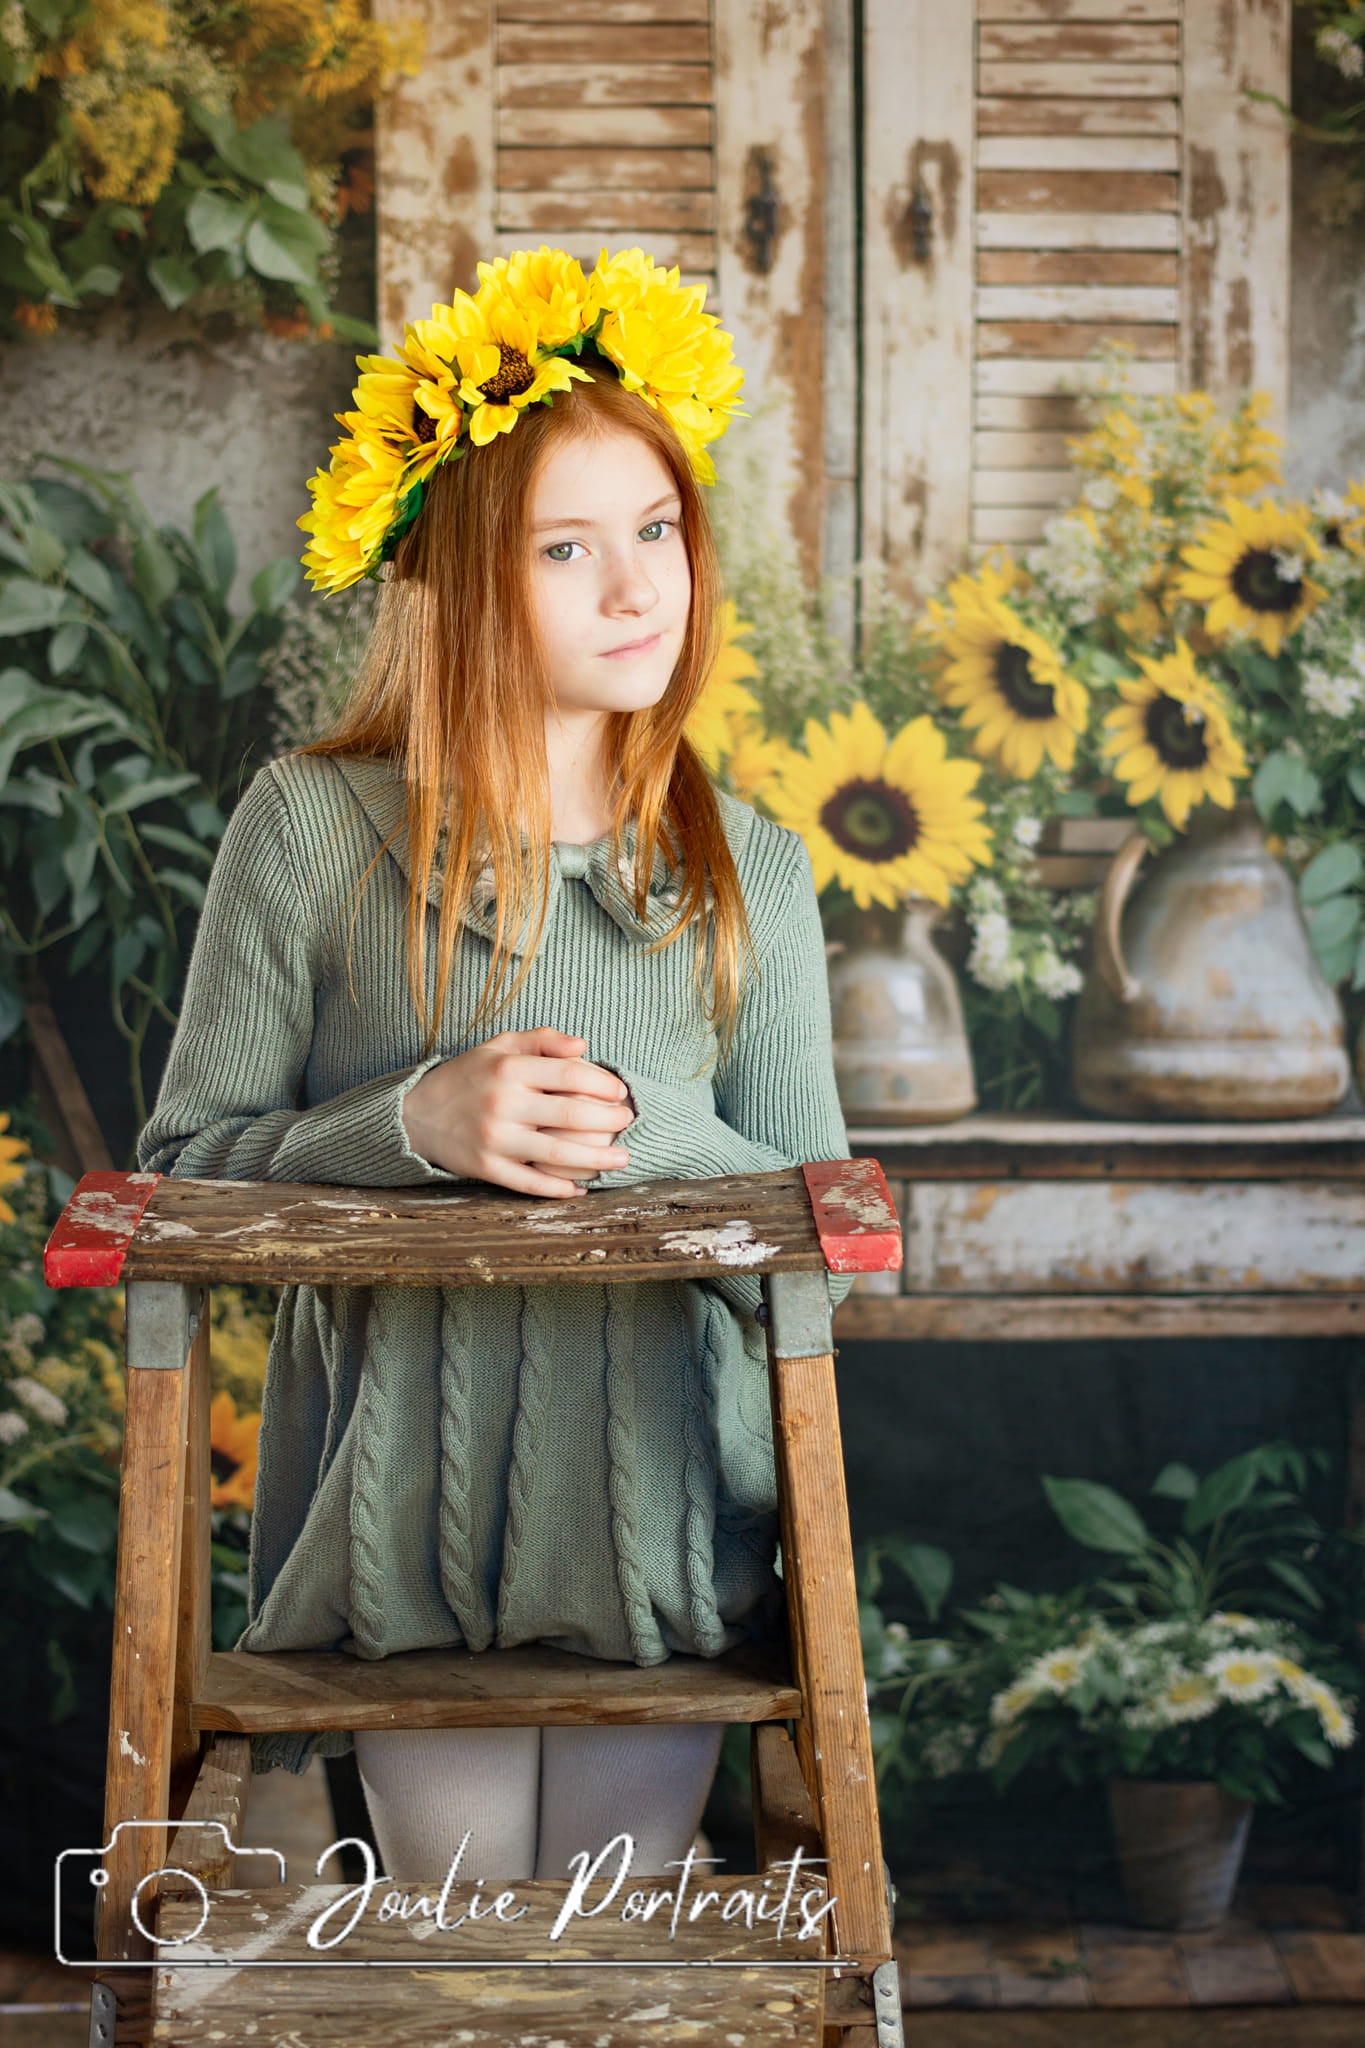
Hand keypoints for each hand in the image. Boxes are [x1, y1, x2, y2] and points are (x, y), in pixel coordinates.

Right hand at [401, 1027, 635, 1198]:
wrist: (415, 1114)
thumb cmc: (469, 1076)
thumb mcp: (499, 1046)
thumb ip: (542, 1040)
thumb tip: (584, 1047)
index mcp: (509, 1068)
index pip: (570, 1074)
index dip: (603, 1084)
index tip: (621, 1093)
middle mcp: (503, 1102)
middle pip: (571, 1114)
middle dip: (609, 1121)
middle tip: (628, 1123)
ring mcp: (495, 1138)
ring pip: (558, 1152)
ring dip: (597, 1159)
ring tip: (621, 1159)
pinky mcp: (485, 1167)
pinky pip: (530, 1182)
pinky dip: (559, 1188)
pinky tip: (581, 1189)